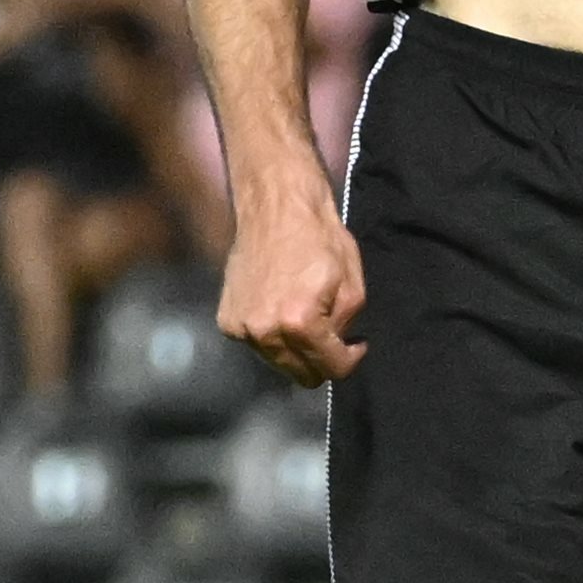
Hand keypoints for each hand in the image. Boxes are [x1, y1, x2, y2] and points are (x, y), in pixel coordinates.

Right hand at [221, 190, 365, 385]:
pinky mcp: (226, 320)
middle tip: (332, 334)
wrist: (276, 208)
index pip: (330, 369)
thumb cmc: (320, 239)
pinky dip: (273, 337)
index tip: (355, 344)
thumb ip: (346, 326)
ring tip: (304, 318)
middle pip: (301, 375)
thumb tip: (338, 344)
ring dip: (296, 351)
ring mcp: (240, 329)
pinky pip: (257, 346)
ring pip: (279, 363)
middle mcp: (263, 333)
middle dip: (322, 360)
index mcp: (298, 324)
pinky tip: (280, 311)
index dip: (350, 360)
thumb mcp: (353, 285)